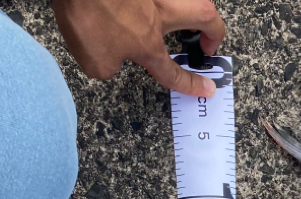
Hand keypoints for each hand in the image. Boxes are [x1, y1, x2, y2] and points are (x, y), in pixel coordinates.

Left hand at [51, 0, 224, 96]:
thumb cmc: (85, 13)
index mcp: (148, 44)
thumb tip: (112, 60)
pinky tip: (151, 2)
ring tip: (187, 17)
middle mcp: (158, 13)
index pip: (174, 72)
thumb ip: (109, 67)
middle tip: (210, 40)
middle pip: (203, 17)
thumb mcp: (94, 61)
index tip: (207, 89)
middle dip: (214, 31)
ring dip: (194, 7)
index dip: (192, 84)